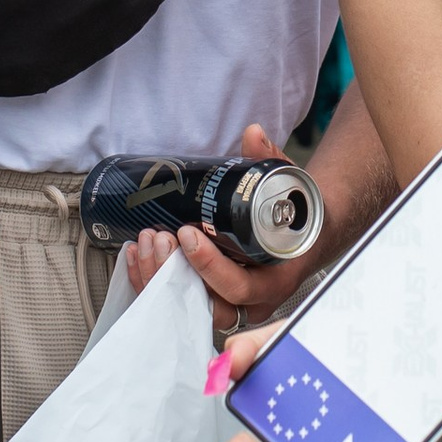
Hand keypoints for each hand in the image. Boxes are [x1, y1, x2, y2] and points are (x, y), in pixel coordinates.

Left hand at [118, 124, 309, 329]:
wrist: (304, 237)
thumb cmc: (295, 217)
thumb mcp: (288, 189)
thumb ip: (269, 161)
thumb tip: (253, 134)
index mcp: (274, 280)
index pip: (239, 287)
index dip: (210, 266)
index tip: (188, 233)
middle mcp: (251, 301)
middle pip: (206, 305)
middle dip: (173, 274)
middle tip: (159, 238)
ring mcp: (229, 304)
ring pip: (186, 307)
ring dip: (157, 277)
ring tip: (145, 241)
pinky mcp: (209, 301)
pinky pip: (176, 302)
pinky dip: (151, 281)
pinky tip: (137, 255)